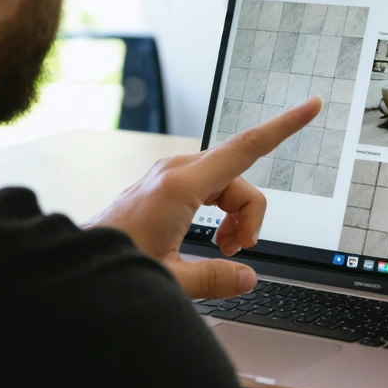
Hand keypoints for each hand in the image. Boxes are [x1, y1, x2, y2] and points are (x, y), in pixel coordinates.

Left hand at [86, 97, 320, 299]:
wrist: (76, 262)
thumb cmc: (112, 265)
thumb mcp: (170, 281)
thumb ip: (214, 278)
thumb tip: (248, 277)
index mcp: (180, 186)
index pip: (246, 147)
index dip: (284, 127)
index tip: (310, 106)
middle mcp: (175, 172)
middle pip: (241, 178)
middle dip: (251, 215)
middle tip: (237, 252)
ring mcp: (168, 176)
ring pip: (227, 185)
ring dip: (235, 217)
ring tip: (222, 250)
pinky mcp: (163, 185)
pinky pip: (209, 189)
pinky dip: (221, 214)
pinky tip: (212, 240)